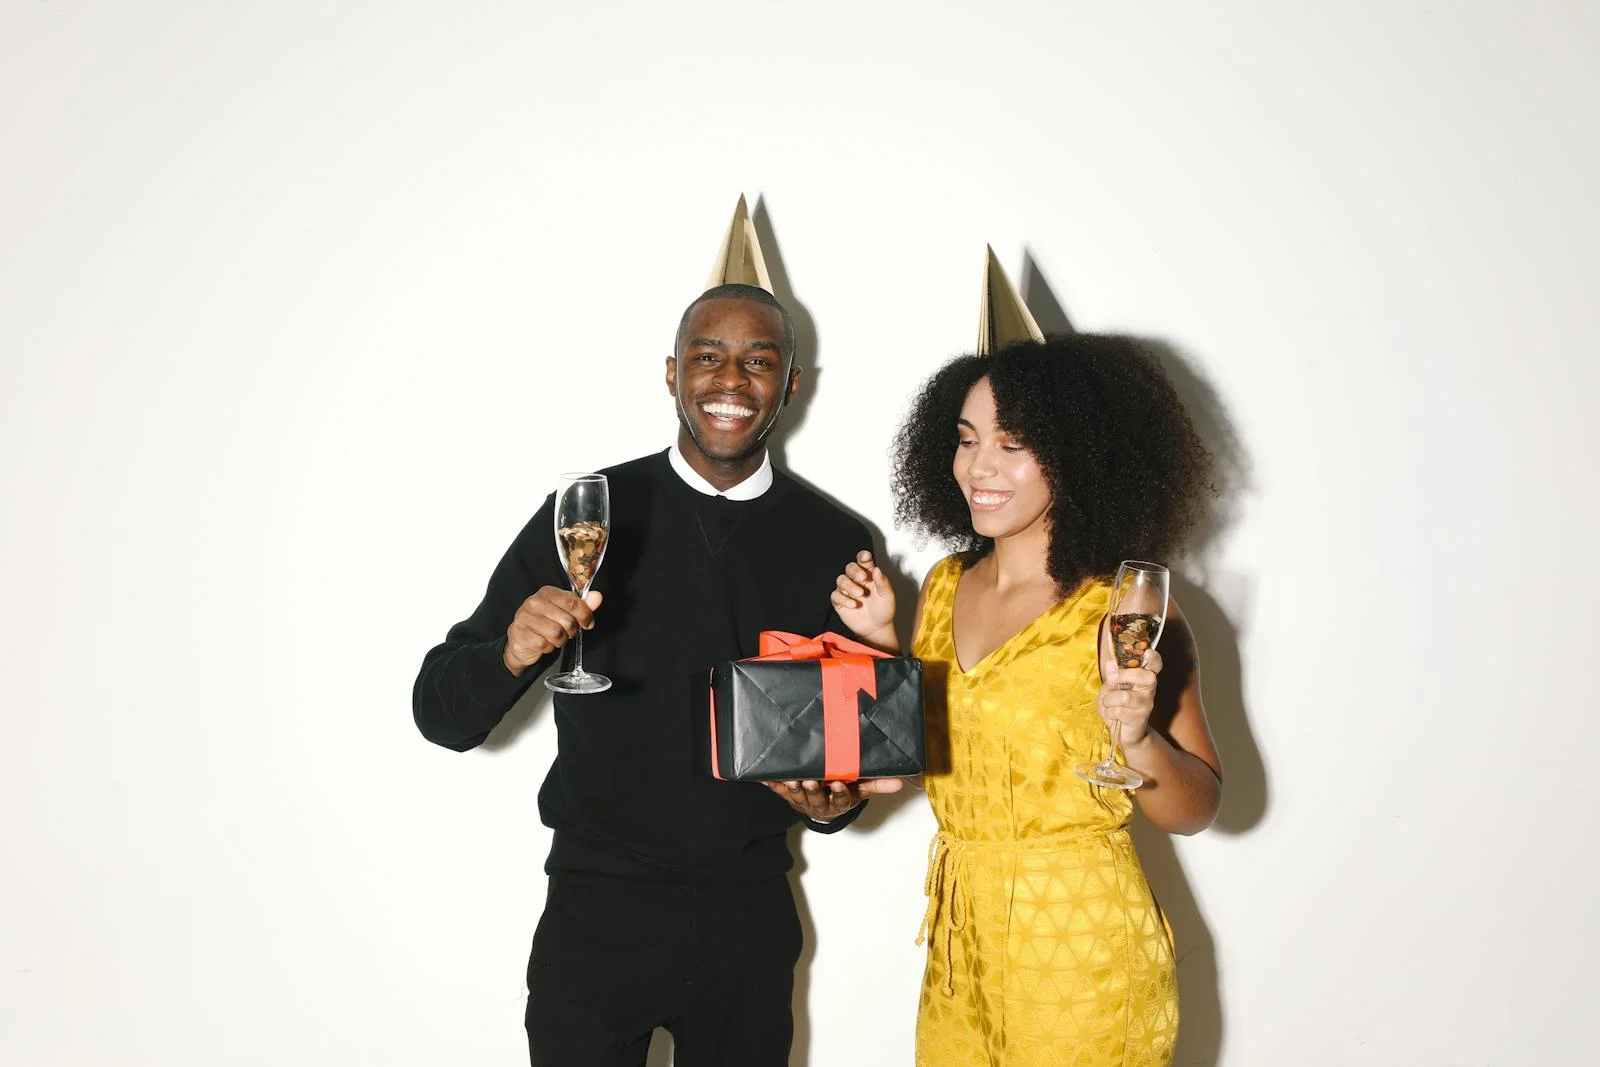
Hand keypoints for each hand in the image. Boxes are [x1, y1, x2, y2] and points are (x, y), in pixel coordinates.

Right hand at [503, 586, 602, 675]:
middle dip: (572, 631)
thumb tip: (597, 597)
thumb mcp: (564, 612)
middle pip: (567, 620)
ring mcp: (525, 617)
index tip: (587, 623)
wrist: (521, 640)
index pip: (573, 602)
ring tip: (555, 638)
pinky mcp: (520, 633)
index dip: (585, 615)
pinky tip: (544, 643)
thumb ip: (582, 605)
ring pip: (556, 634)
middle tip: (567, 632)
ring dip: (560, 641)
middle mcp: (534, 602)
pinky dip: (548, 648)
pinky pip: (544, 645)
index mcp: (547, 593)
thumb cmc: (545, 623)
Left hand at [763, 777, 903, 820]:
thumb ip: (877, 784)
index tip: (837, 784)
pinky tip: (763, 777)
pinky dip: (771, 784)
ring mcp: (802, 800)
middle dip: (811, 790)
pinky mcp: (788, 795)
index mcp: (838, 802)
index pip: (840, 798)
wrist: (824, 805)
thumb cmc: (843, 792)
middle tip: (809, 781)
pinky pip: (778, 791)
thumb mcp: (861, 790)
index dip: (838, 792)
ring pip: (796, 796)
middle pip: (815, 798)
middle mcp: (819, 803)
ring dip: (791, 788)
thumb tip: (899, 783)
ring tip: (789, 780)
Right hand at [830, 550, 896, 648]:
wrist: (877, 627)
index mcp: (869, 575)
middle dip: (854, 570)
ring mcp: (847, 591)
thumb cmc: (883, 609)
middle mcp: (856, 581)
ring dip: (849, 585)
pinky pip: (836, 596)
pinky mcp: (840, 602)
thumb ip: (883, 582)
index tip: (865, 556)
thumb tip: (877, 569)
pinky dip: (844, 599)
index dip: (863, 557)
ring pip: (841, 580)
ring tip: (859, 594)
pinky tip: (854, 604)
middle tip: (862, 577)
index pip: (863, 562)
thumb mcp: (887, 596)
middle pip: (849, 568)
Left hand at [1097, 648, 1161, 746]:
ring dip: (1110, 699)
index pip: (1155, 666)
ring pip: (1126, 697)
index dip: (1154, 658)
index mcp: (1143, 679)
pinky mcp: (1140, 720)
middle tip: (1111, 679)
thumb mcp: (1109, 688)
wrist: (1121, 733)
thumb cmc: (1116, 706)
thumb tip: (1110, 662)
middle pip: (1147, 677)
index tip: (1148, 652)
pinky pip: (1119, 711)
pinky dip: (1109, 712)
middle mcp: (1149, 691)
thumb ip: (1112, 675)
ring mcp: (1146, 705)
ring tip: (1108, 703)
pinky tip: (1112, 715)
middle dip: (1125, 675)